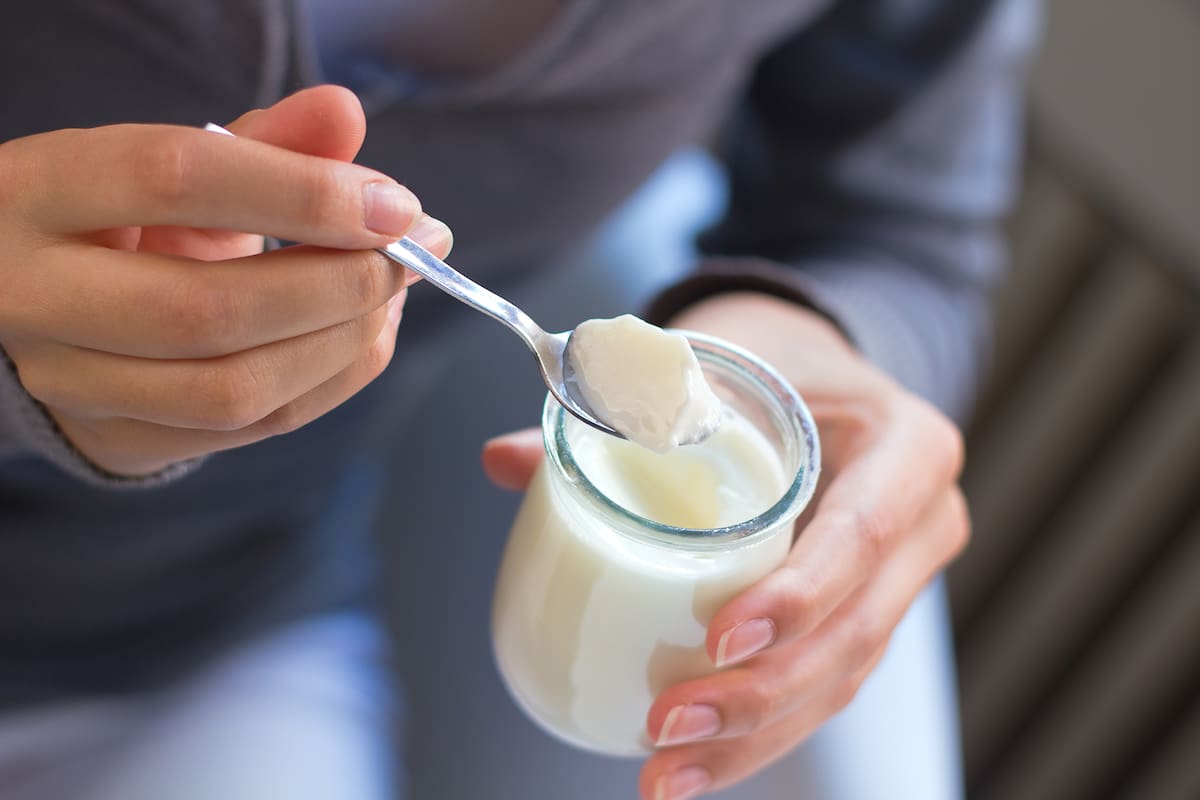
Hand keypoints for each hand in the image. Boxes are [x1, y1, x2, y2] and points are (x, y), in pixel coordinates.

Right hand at [0, 85, 451, 476]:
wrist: (47, 305)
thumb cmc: (124, 219)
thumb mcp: (179, 163)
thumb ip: (263, 140)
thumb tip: (346, 113)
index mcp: (38, 192)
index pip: (176, 180)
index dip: (303, 192)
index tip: (394, 203)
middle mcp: (34, 297)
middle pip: (211, 308)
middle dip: (340, 283)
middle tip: (411, 253)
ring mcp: (72, 384)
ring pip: (236, 389)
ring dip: (345, 341)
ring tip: (393, 292)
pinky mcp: (123, 439)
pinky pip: (256, 426)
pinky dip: (335, 378)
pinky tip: (365, 332)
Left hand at [482, 293, 967, 798]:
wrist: (813, 378)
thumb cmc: (766, 360)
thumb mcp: (713, 362)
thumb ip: (614, 408)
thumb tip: (502, 460)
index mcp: (908, 447)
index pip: (866, 532)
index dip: (800, 595)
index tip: (720, 638)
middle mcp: (922, 524)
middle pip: (857, 632)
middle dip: (761, 695)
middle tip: (668, 723)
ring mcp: (897, 583)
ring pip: (838, 681)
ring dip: (751, 739)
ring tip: (665, 773)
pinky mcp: (858, 621)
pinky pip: (817, 689)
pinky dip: (755, 735)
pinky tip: (690, 771)